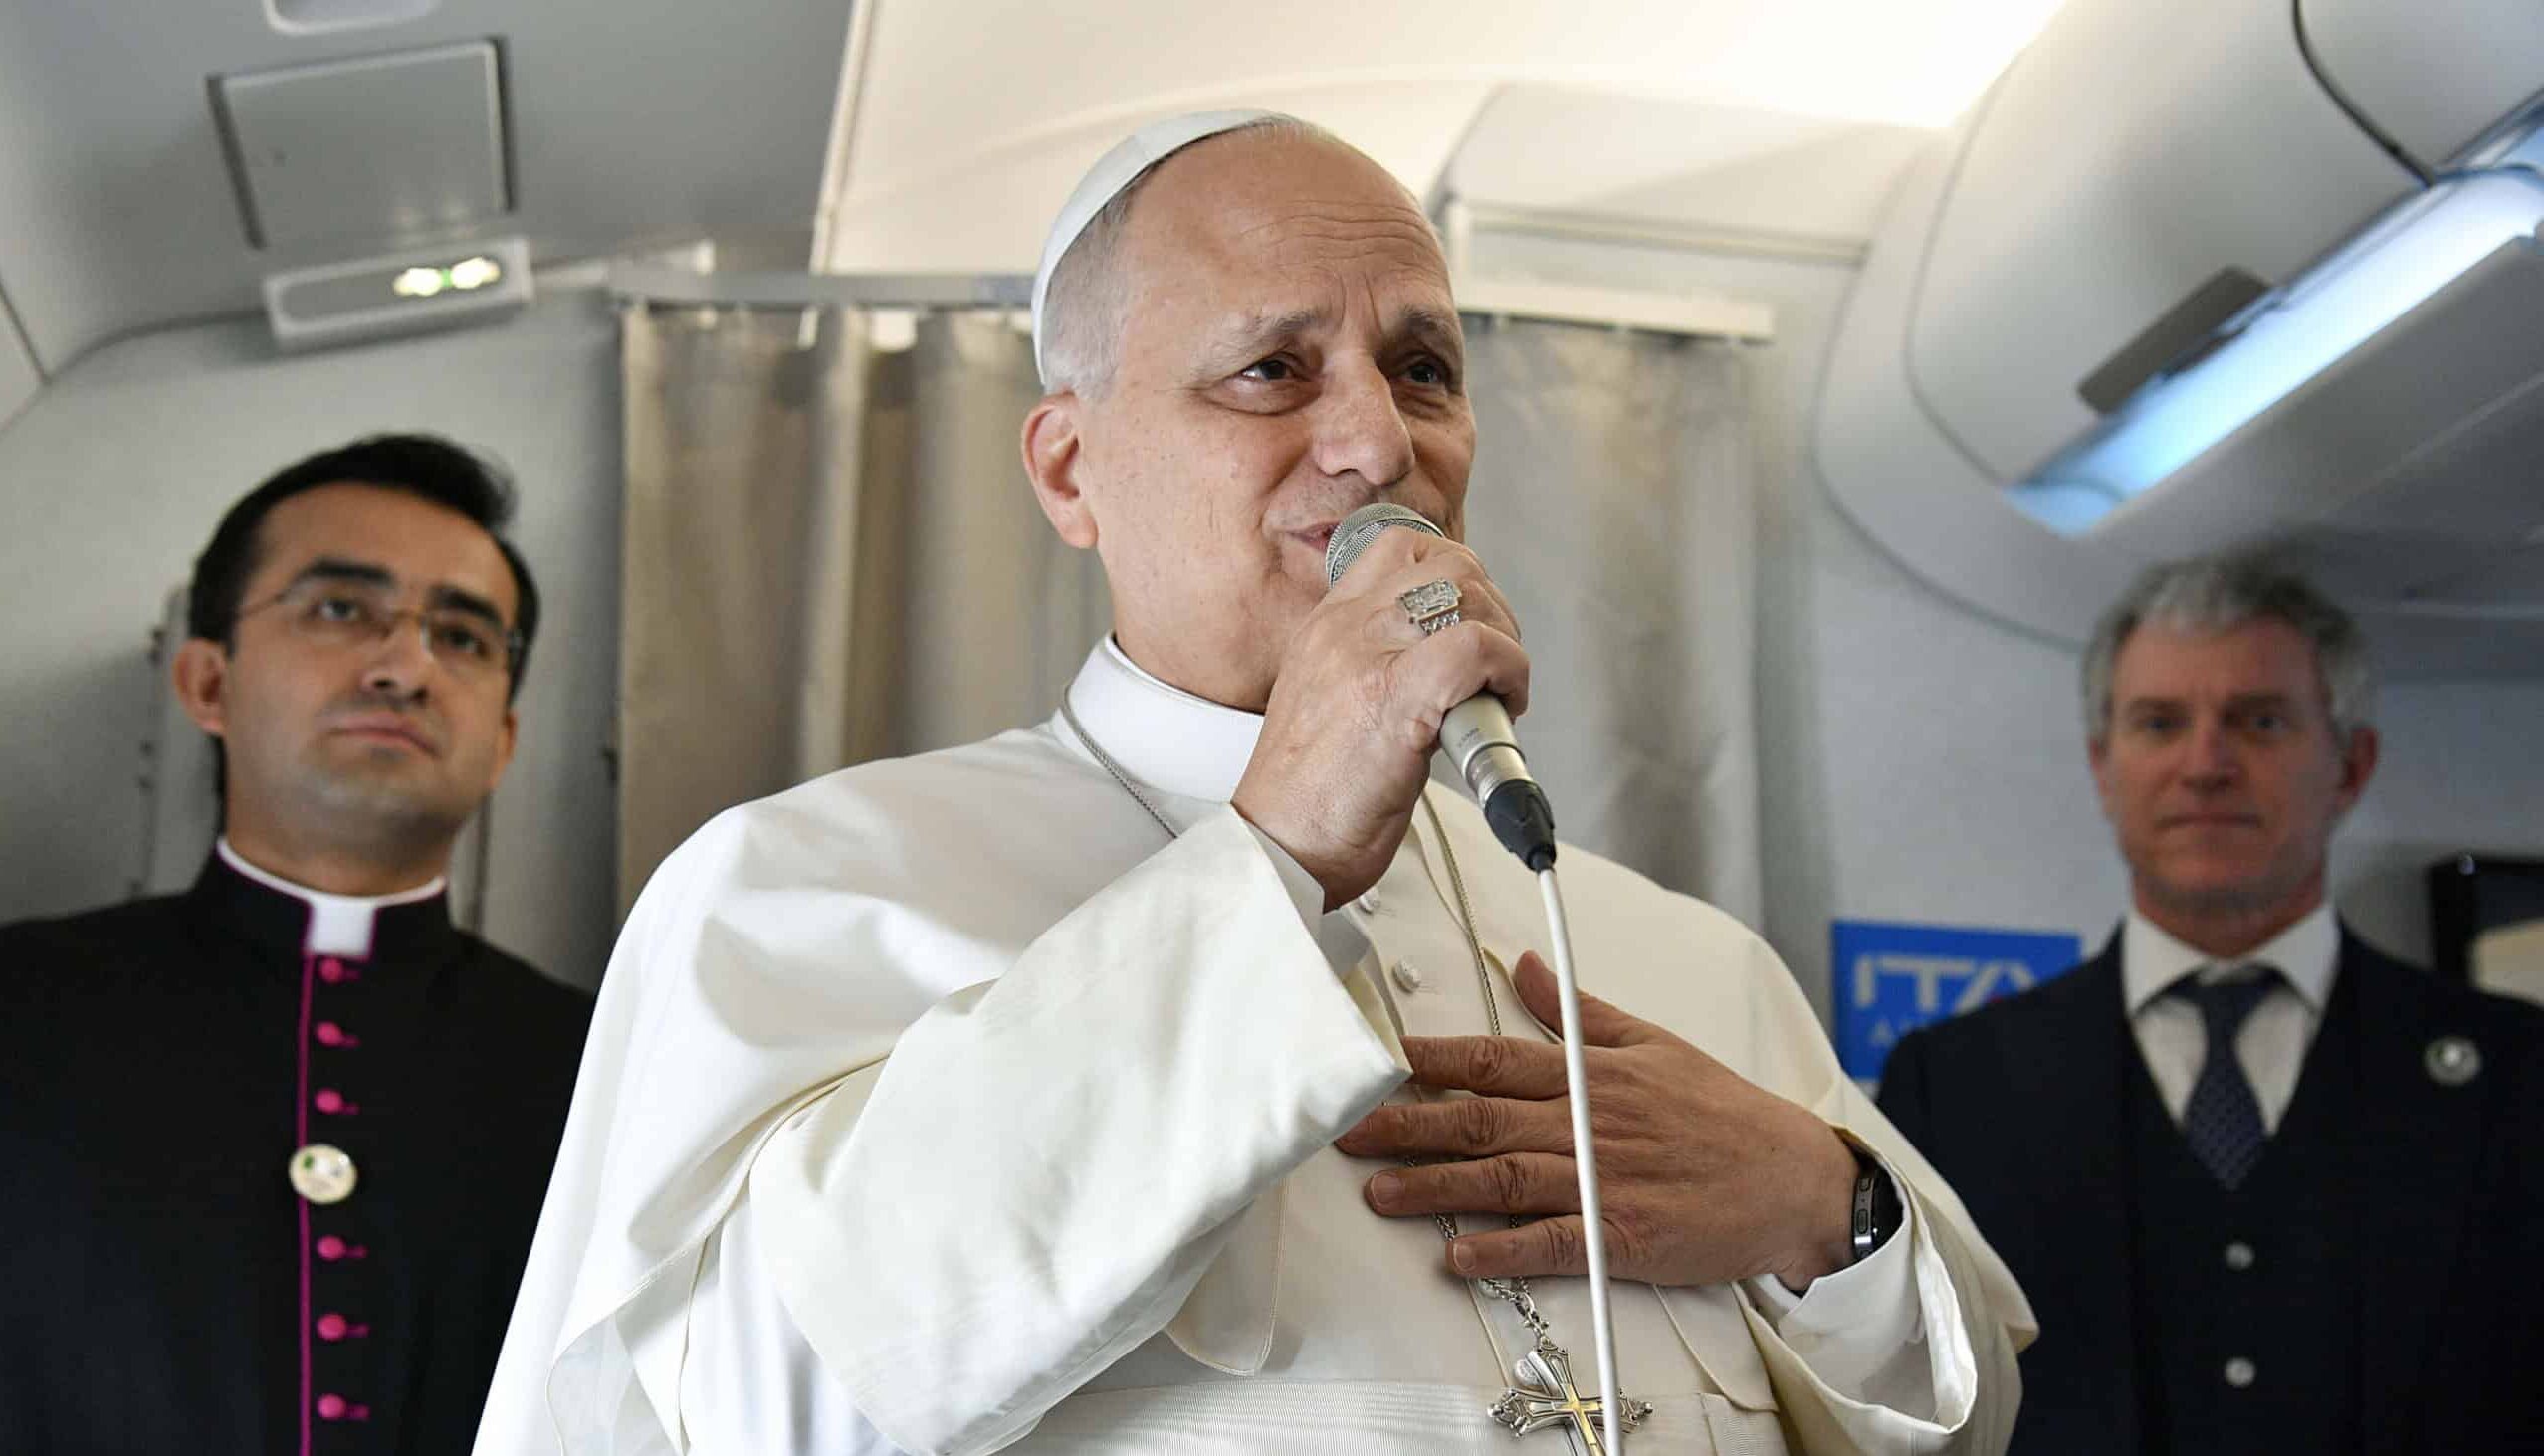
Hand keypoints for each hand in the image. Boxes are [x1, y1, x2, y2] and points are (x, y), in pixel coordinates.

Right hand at [1232, 526, 1526, 910]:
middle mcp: (1344, 629)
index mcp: (1326, 626)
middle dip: (1492, 608)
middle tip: (1495, 664)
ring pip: (1468, 594)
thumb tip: (1443, 660)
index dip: (1455, 574)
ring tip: (1497, 692)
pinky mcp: (1395, 696)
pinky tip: (1503, 705)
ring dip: (1505, 642)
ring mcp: (1366, 656)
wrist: (1280, 845)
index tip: (1471, 621)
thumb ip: (1375, 665)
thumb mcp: (1330, 702)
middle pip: (1448, 563)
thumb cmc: (1309, 796)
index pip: (1399, 548)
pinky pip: (1476, 647)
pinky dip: (1509, 671)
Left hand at [1334, 953, 1860, 1291]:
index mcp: (1591, 1074)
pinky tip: (1457, 1256)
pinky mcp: (1620, 1238)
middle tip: (1345, 1130)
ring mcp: (1602, 1183)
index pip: (1495, 1058)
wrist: (1793, 1179)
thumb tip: (1526, 966)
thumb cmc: (1722, 1111)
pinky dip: (1502, 1250)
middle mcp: (1586, 1124)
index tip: (1377, 1060)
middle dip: (1406, 1124)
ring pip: (1502, 1181)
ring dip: (1435, 1189)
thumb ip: (1580, 1010)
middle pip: (1480, 1120)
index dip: (1431, 1060)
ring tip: (1378, 1193)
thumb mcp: (1653, 1042)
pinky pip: (1551, 1244)